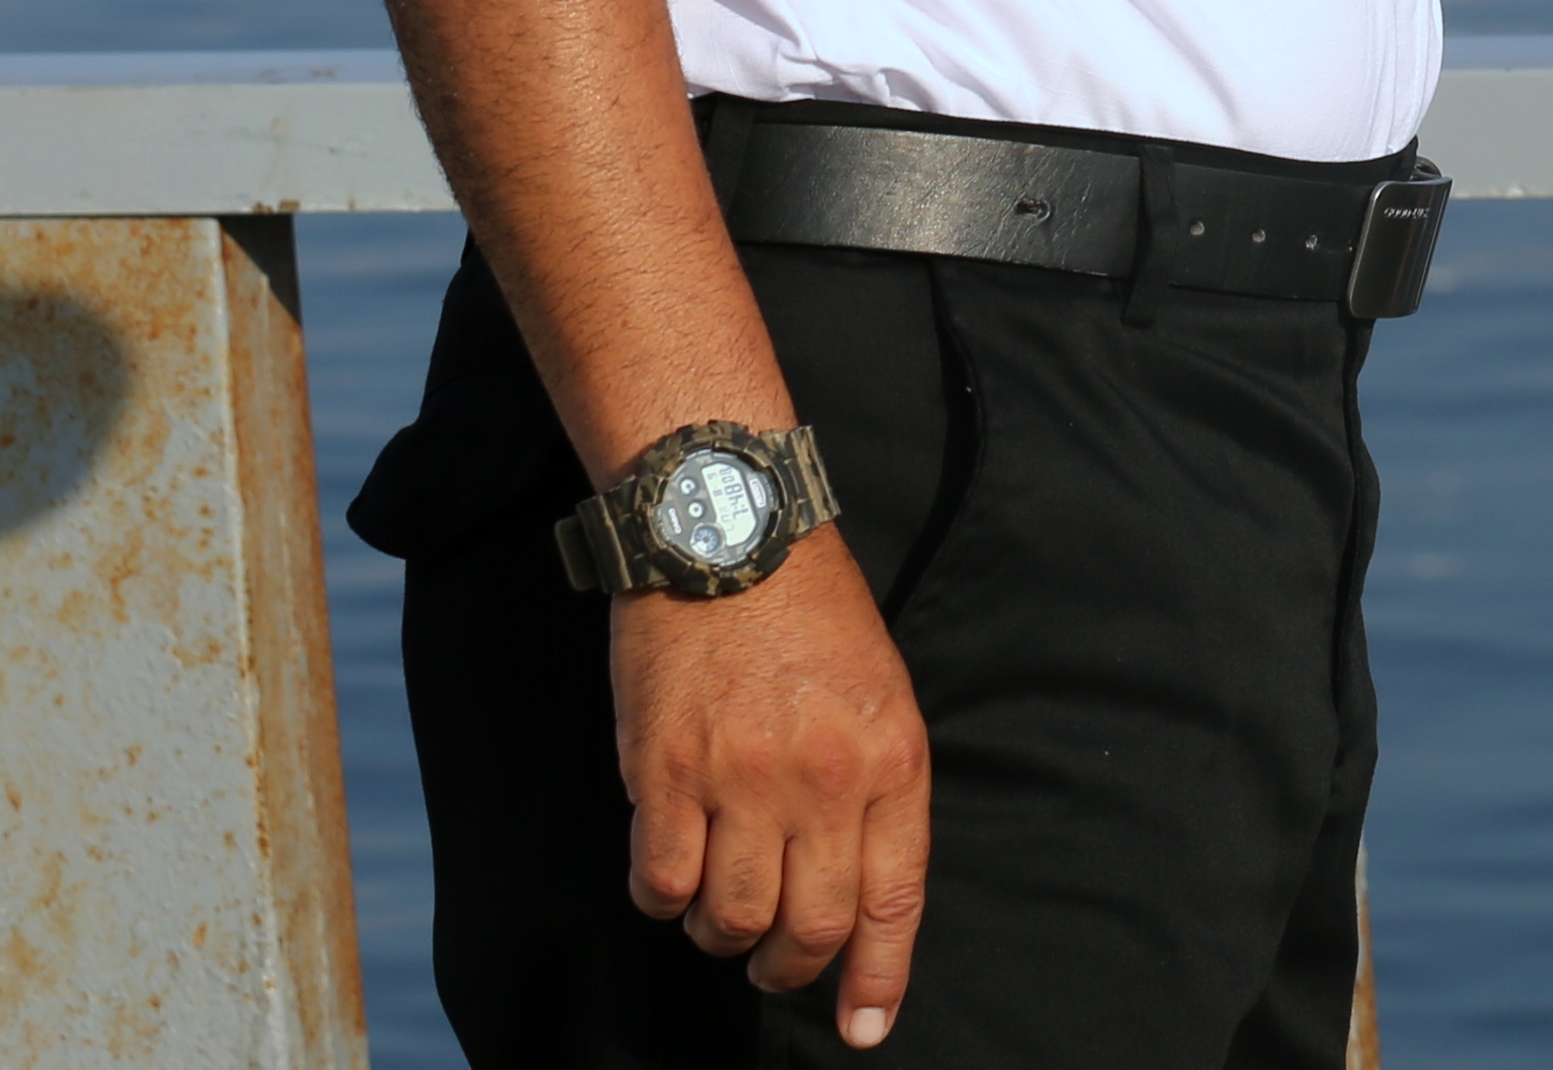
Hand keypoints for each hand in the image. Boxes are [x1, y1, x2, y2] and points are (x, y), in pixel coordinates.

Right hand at [614, 540, 931, 1042]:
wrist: (731, 532)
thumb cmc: (810, 615)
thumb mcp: (879, 694)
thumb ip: (874, 790)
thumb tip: (854, 894)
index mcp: (891, 758)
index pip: (893, 897)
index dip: (876, 976)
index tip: (863, 1029)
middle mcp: (824, 779)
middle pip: (808, 927)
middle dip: (788, 967)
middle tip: (772, 961)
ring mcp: (740, 778)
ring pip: (730, 917)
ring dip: (722, 933)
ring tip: (721, 908)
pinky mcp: (663, 772)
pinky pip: (660, 882)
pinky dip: (664, 897)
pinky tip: (672, 870)